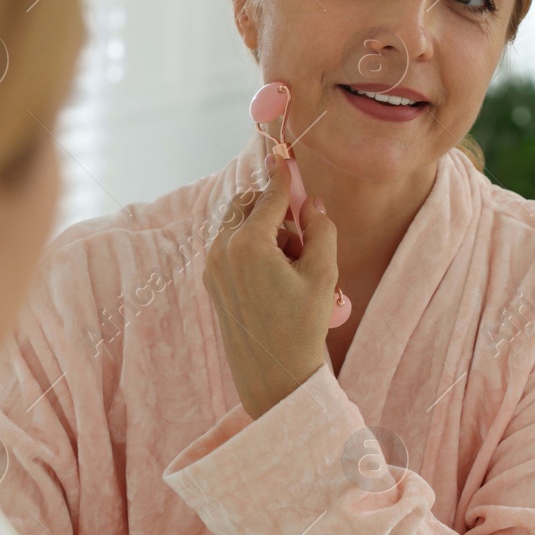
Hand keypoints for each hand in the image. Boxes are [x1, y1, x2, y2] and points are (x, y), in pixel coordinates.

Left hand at [202, 156, 338, 419]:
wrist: (273, 377)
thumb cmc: (302, 327)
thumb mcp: (323, 275)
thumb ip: (321, 230)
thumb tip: (312, 204)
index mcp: (248, 243)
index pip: (269, 196)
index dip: (282, 176)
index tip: (284, 157)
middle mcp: (222, 250)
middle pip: (247, 204)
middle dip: (273, 211)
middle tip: (300, 242)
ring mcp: (212, 267)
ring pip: (237, 225)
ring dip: (262, 230)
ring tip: (289, 266)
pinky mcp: (211, 283)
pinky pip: (230, 247)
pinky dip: (251, 248)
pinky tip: (273, 278)